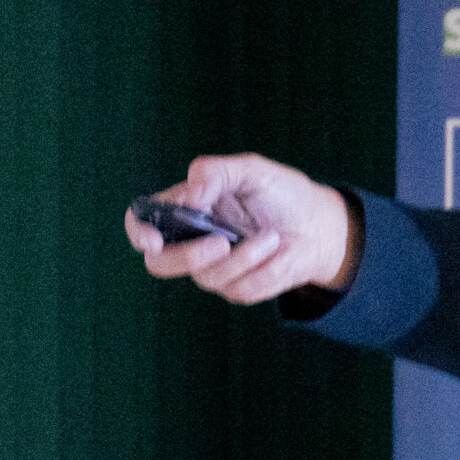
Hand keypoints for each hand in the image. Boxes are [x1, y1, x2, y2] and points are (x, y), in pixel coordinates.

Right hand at [124, 153, 359, 304]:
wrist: (320, 224)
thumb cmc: (281, 194)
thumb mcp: (252, 171)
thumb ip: (218, 172)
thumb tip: (192, 193)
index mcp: (184, 208)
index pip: (141, 223)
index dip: (139, 233)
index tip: (153, 240)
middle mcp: (190, 241)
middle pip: (160, 264)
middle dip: (188, 257)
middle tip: (221, 243)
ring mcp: (212, 268)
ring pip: (209, 277)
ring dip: (246, 257)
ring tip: (272, 236)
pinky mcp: (238, 288)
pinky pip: (243, 288)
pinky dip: (267, 268)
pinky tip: (281, 251)